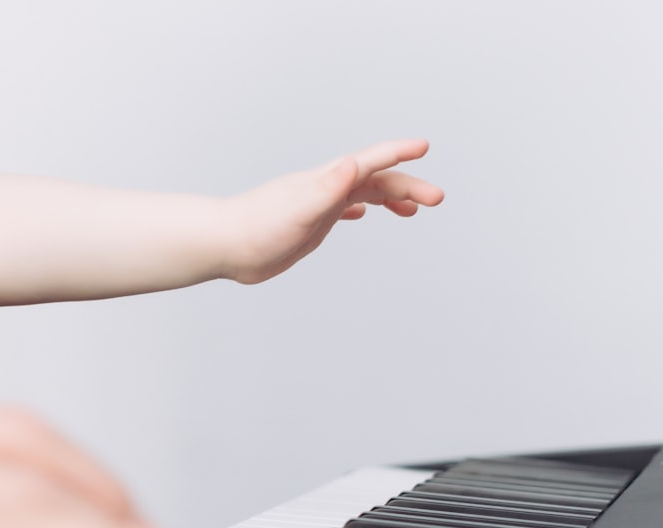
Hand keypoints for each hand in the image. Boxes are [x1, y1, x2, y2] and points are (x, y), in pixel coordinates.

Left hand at [223, 139, 443, 283]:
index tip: (424, 146)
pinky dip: (358, 208)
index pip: (369, 162)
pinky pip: (341, 210)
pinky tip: (363, 214)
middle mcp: (326, 188)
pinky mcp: (309, 224)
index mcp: (327, 181)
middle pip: (375, 181)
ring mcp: (319, 205)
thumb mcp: (300, 207)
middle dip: (408, 186)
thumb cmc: (258, 228)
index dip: (398, 153)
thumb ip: (328, 187)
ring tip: (413, 209)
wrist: (225, 246)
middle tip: (436, 198)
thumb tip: (352, 164)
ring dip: (390, 197)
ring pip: (363, 194)